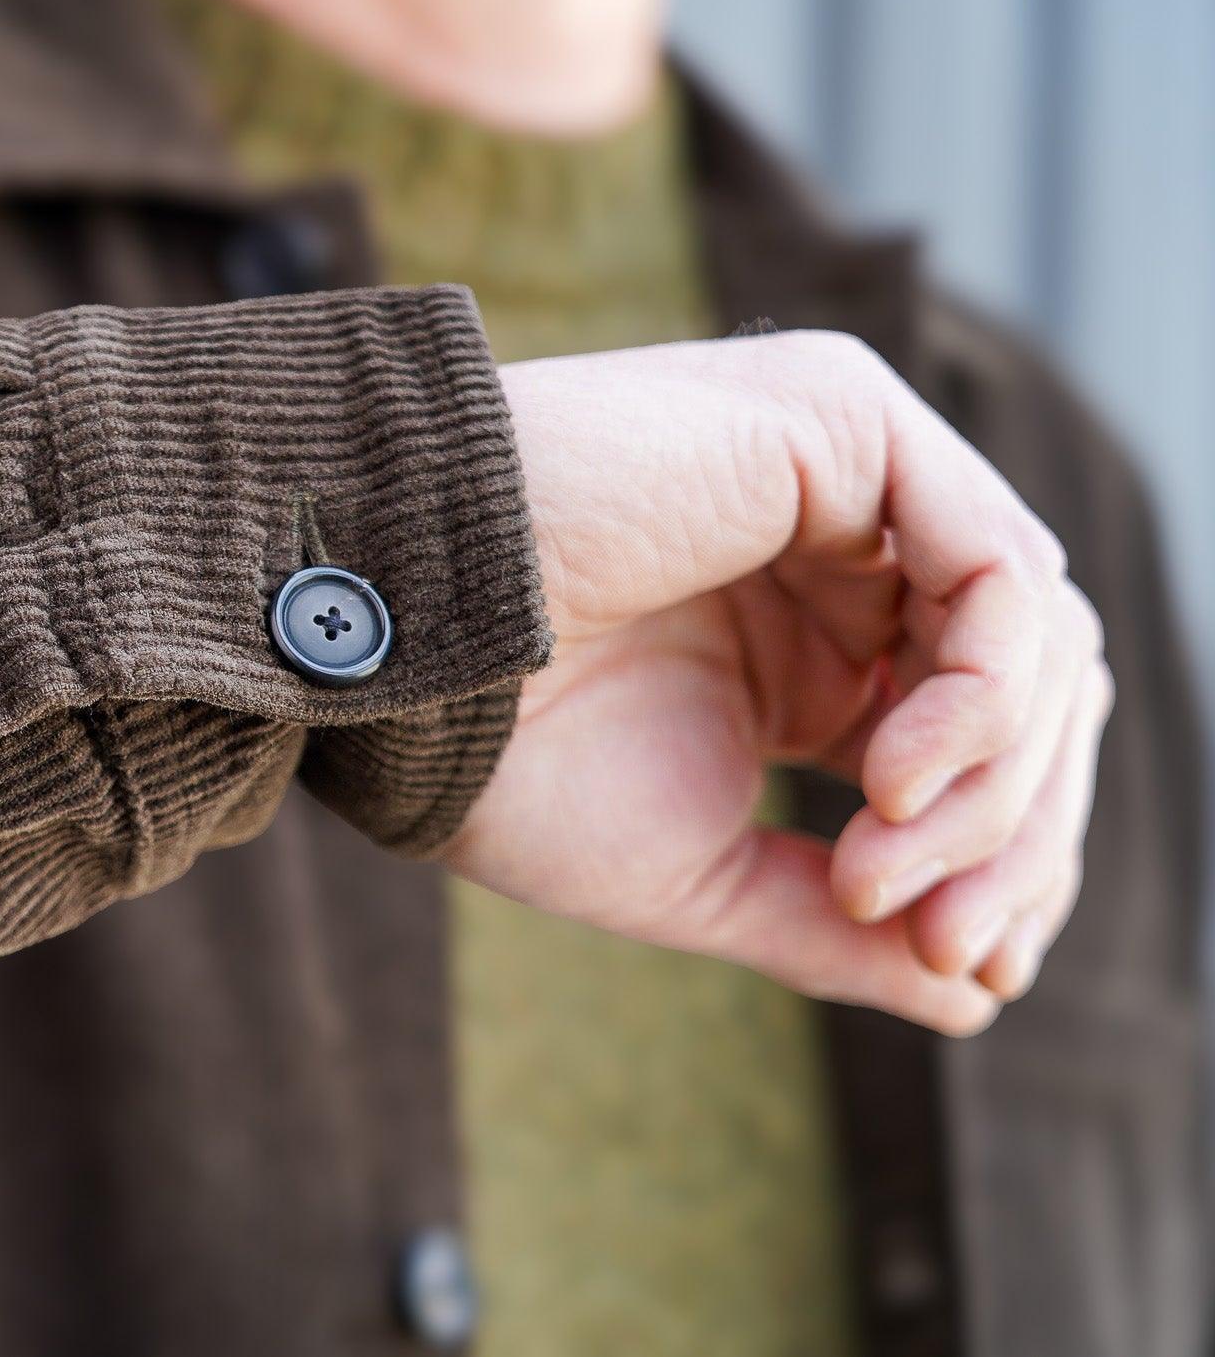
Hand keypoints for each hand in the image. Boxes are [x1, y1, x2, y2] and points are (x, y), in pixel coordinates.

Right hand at [443, 332, 1111, 1035]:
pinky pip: (996, 568)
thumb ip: (834, 924)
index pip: (977, 740)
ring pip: (1031, 635)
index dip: (1006, 859)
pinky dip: (979, 692)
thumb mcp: (694, 867)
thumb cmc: (497, 752)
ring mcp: (843, 477)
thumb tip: (975, 1002)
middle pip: (1028, 691)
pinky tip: (887, 778)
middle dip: (1011, 835)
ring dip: (992, 784)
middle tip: (945, 945)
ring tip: (880, 876)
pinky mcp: (839, 416)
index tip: (968, 971)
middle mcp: (837, 553)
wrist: (388, 648)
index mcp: (802, 644)